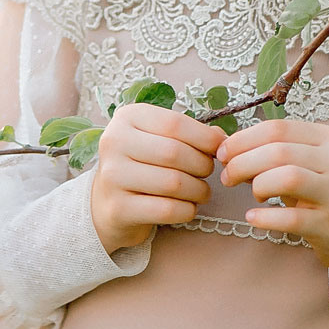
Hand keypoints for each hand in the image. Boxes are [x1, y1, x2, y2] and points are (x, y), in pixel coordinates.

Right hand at [88, 104, 225, 256]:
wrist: (107, 203)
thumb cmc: (141, 165)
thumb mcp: (157, 139)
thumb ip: (188, 134)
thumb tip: (221, 138)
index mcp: (126, 118)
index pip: (175, 123)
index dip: (205, 137)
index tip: (219, 148)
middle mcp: (114, 143)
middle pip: (175, 153)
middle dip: (202, 165)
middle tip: (207, 172)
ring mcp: (112, 177)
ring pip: (174, 183)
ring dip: (198, 190)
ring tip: (201, 191)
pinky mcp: (118, 208)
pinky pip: (167, 209)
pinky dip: (187, 210)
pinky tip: (188, 207)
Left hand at [215, 118, 328, 283]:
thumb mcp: (314, 163)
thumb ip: (279, 150)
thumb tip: (229, 146)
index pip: (278, 128)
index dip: (243, 139)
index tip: (224, 153)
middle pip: (279, 151)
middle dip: (242, 163)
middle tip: (228, 177)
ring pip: (287, 178)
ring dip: (258, 185)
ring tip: (253, 196)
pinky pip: (291, 218)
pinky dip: (265, 218)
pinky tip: (253, 218)